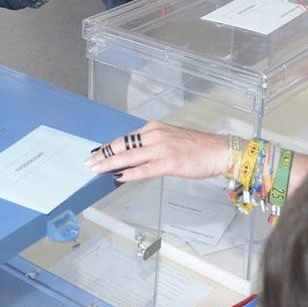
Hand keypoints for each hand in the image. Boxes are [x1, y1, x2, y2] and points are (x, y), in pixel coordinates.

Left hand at [85, 122, 229, 182]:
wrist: (218, 150)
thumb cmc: (197, 147)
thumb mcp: (170, 139)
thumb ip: (152, 144)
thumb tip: (134, 155)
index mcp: (154, 128)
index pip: (125, 138)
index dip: (108, 146)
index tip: (96, 152)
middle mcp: (154, 135)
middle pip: (122, 145)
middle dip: (103, 154)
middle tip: (89, 162)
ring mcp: (160, 148)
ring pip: (129, 156)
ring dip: (110, 164)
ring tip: (97, 170)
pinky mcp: (168, 162)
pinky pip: (144, 169)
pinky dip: (130, 173)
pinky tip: (119, 177)